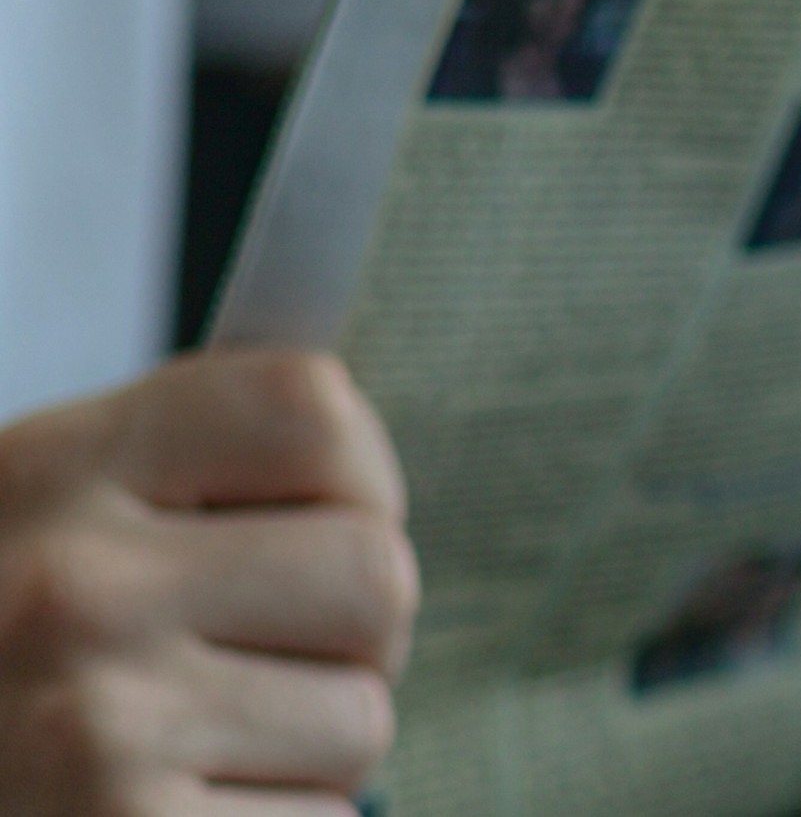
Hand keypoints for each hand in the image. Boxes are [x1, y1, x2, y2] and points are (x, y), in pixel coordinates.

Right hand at [0, 350, 417, 813]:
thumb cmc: (24, 636)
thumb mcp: (68, 509)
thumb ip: (210, 459)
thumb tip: (372, 465)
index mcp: (61, 470)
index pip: (311, 413)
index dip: (358, 474)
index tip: (318, 520)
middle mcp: (74, 589)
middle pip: (375, 574)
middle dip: (357, 631)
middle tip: (271, 655)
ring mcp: (96, 728)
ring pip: (362, 719)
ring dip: (316, 743)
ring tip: (213, 740)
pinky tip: (193, 803)